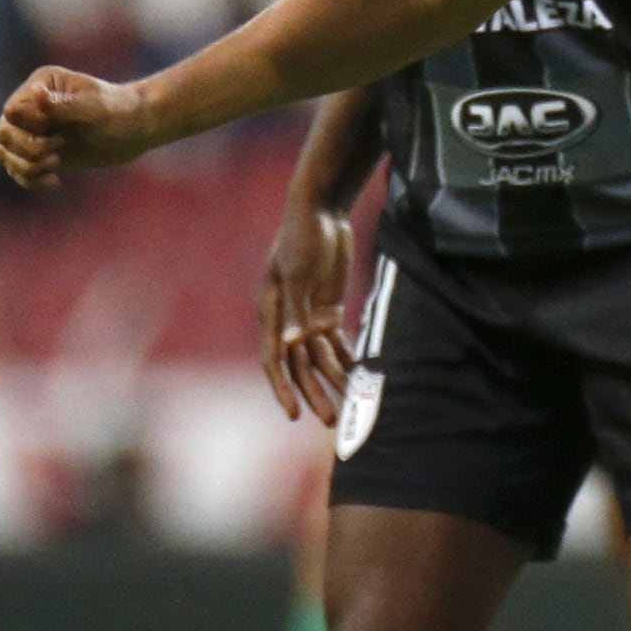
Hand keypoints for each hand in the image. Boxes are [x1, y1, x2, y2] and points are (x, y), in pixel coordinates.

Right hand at [0, 66, 152, 191]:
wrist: (137, 128)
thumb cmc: (120, 111)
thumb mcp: (95, 108)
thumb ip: (62, 106)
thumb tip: (35, 92)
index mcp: (42, 85)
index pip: (12, 112)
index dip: (29, 129)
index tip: (59, 135)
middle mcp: (32, 105)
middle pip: (3, 133)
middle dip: (26, 148)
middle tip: (57, 151)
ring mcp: (35, 129)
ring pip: (4, 152)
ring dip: (25, 166)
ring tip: (55, 165)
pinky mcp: (42, 151)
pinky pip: (17, 169)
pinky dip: (29, 179)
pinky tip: (55, 182)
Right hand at [258, 205, 354, 424]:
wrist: (321, 209)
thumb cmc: (302, 236)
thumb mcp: (299, 273)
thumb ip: (297, 310)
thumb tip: (290, 346)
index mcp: (271, 311)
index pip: (274, 360)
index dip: (283, 389)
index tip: (294, 414)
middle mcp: (287, 319)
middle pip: (300, 365)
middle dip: (314, 393)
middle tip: (330, 420)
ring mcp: (307, 314)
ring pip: (319, 357)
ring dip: (332, 380)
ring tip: (350, 404)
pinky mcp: (327, 307)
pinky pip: (335, 341)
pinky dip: (345, 358)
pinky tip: (358, 378)